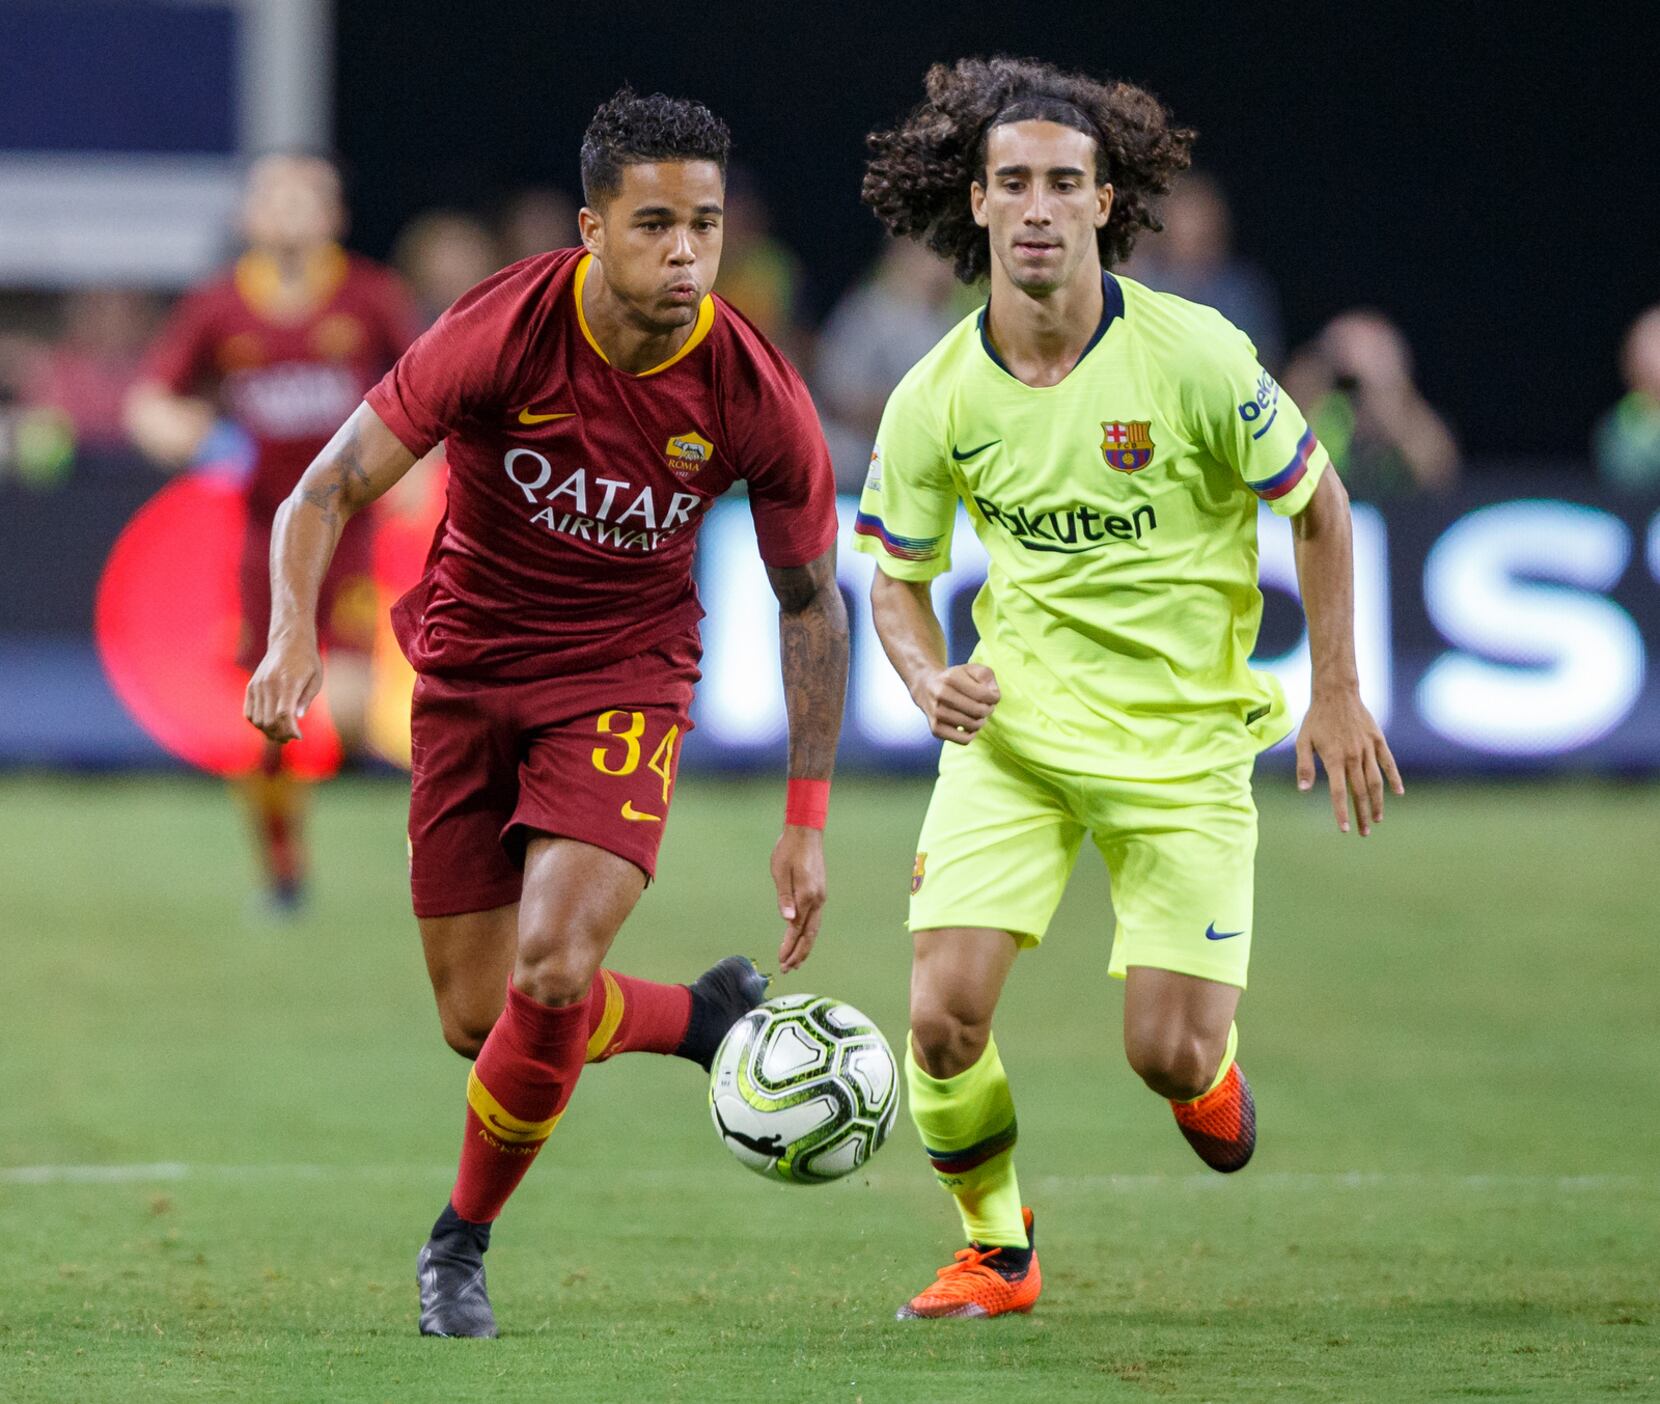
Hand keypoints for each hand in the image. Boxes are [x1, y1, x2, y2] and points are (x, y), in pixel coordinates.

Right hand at [244, 634, 322, 743]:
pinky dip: (257, 723)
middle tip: (291, 738)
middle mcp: (270, 685)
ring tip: (281, 734)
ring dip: (268, 732)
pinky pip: (249, 712)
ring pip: (257, 720)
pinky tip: (269, 725)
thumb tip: (298, 718)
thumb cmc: (307, 661)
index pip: (284, 714)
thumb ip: (306, 699)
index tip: (299, 737)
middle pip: (269, 721)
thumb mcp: (316, 679)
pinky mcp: (251, 687)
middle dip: (280, 734)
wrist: (289, 642)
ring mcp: (258, 686)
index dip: (290, 730)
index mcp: (289, 683)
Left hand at [770, 825, 825, 973]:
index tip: (781, 961)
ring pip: (814, 928)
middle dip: (799, 954)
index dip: (789, 947)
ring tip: (796, 961)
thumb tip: (788, 921)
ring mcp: (820, 896)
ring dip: (804, 946)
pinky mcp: (819, 892)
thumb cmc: (789, 850)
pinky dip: (809, 933)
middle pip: (810, 934)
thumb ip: (785, 897)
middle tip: (788, 969)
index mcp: (807, 895)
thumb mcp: (780, 872)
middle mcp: (817, 899)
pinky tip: (802, 938)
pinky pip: (815, 919)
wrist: (806, 832)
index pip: (796, 929)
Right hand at [913, 663, 999, 744]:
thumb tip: (993, 695)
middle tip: (986, 706)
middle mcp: (941, 695)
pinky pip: (963, 740)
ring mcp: (937, 713)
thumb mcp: (971, 668)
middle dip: (988, 710)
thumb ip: (987, 676)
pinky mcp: (936, 729)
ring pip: (972, 725)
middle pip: (979, 711)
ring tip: (977, 714)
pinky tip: (969, 725)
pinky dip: (971, 734)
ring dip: (981, 721)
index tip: (993, 697)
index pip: (984, 694)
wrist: (926, 686)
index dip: (994, 697)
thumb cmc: (954, 678)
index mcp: (951, 678)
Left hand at [1295, 685, 1403, 835]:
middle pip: (1359, 792)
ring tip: (1378, 819)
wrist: (1336, 693)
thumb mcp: (1302, 741)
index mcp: (1333, 759)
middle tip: (1364, 832)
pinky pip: (1388, 763)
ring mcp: (1368, 749)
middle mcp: (1353, 757)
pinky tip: (1398, 793)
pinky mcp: (1378, 741)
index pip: (1338, 793)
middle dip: (1361, 815)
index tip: (1344, 829)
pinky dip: (1394, 779)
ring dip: (1377, 802)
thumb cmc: (1316, 719)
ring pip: (1375, 782)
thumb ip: (1303, 766)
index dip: (1341, 812)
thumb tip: (1302, 790)